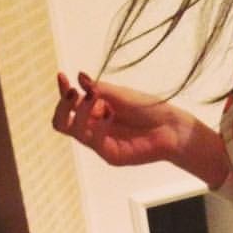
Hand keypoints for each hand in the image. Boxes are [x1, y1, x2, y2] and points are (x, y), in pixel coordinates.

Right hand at [52, 72, 183, 166]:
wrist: (171, 127)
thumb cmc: (148, 108)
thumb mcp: (120, 94)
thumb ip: (99, 88)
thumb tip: (79, 76)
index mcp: (94, 111)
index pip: (69, 105)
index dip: (62, 91)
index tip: (62, 76)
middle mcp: (94, 128)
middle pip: (62, 122)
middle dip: (63, 106)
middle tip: (73, 92)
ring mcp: (100, 143)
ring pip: (74, 131)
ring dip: (81, 111)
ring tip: (95, 98)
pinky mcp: (110, 155)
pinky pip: (94, 140)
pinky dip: (99, 124)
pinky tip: (110, 114)